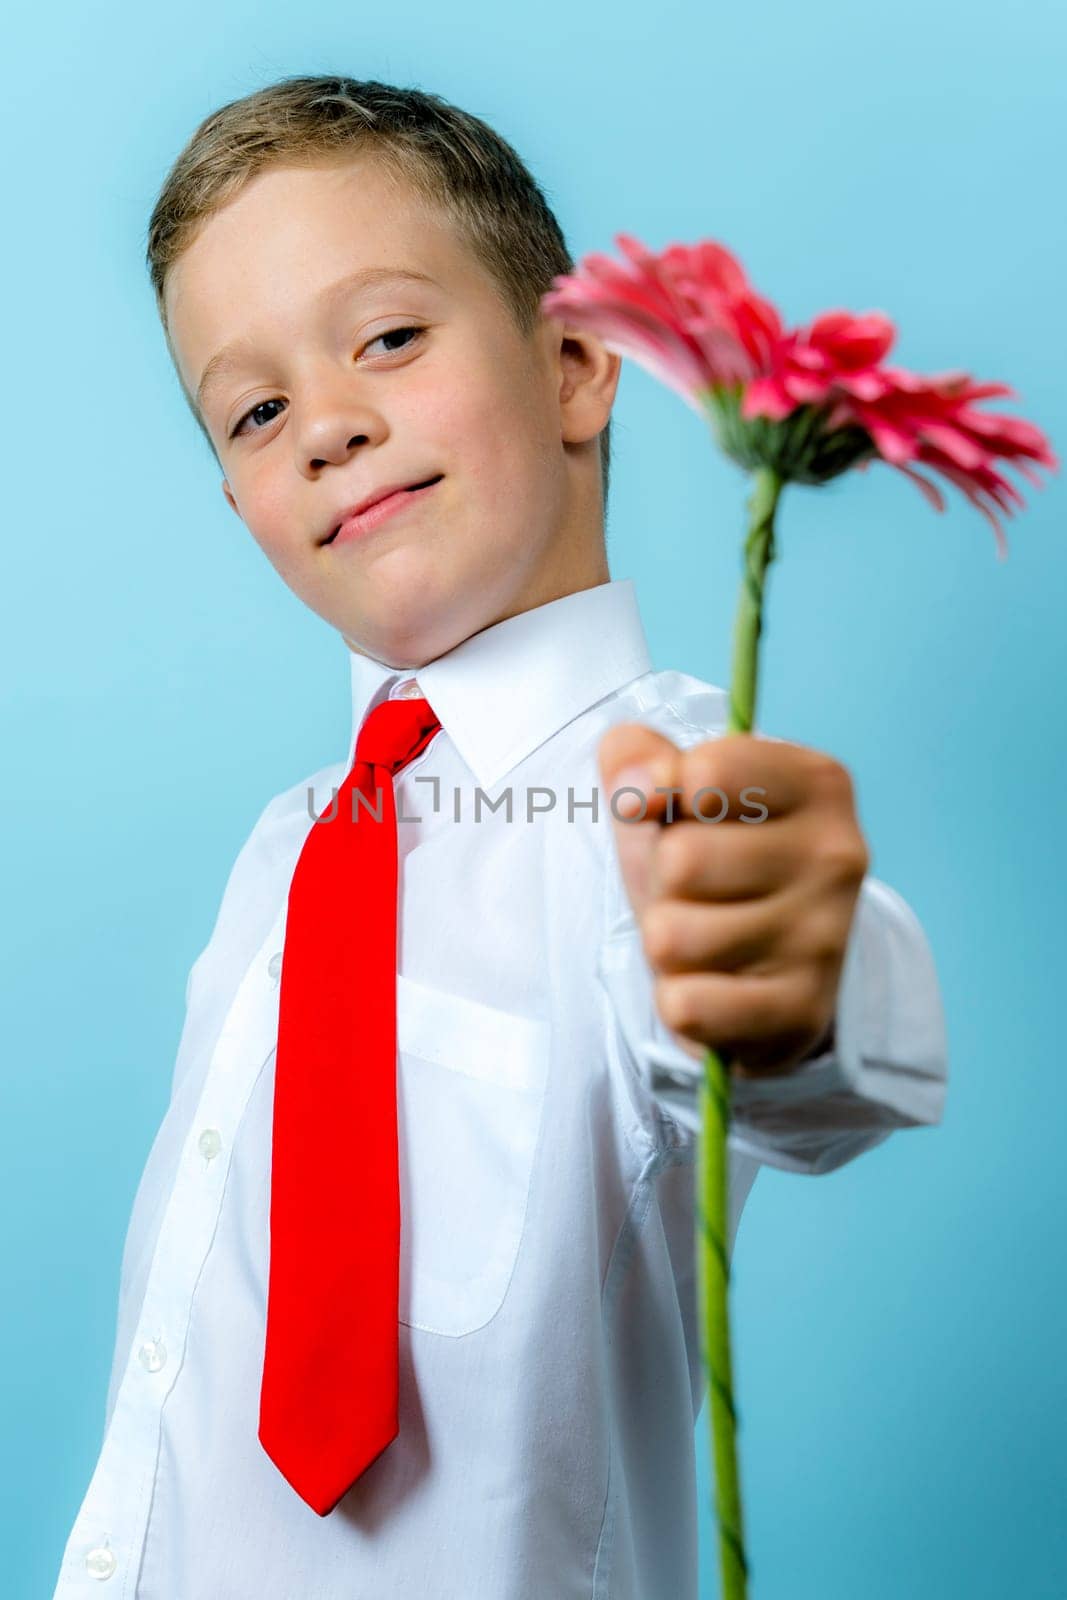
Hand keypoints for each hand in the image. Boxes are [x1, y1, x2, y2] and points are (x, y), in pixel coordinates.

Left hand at [597, 725, 868, 1077]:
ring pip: (672, 936)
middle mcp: (837, 855)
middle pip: (681, 860)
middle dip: (663, 883)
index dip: (662, 797)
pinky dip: (680, 1001)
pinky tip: (715, 988)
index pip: (704, 773)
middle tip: (696, 893)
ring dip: (666, 945)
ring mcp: (825, 937)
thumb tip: (633, 784)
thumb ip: (642, 761)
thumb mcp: (676, 802)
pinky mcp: (803, 1011)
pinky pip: (686, 1004)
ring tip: (704, 940)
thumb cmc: (715, 868)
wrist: (769, 973)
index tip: (681, 815)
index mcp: (817, 783)